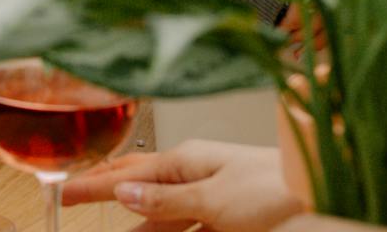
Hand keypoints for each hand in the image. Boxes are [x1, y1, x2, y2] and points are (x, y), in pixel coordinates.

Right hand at [60, 140, 303, 231]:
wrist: (321, 190)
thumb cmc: (274, 186)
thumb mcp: (214, 198)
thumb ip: (167, 200)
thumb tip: (124, 194)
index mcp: (186, 161)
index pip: (127, 175)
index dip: (93, 185)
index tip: (64, 192)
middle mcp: (194, 175)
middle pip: (141, 186)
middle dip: (109, 192)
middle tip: (76, 198)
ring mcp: (210, 197)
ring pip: (162, 214)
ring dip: (138, 226)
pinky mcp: (227, 219)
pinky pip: (186, 227)